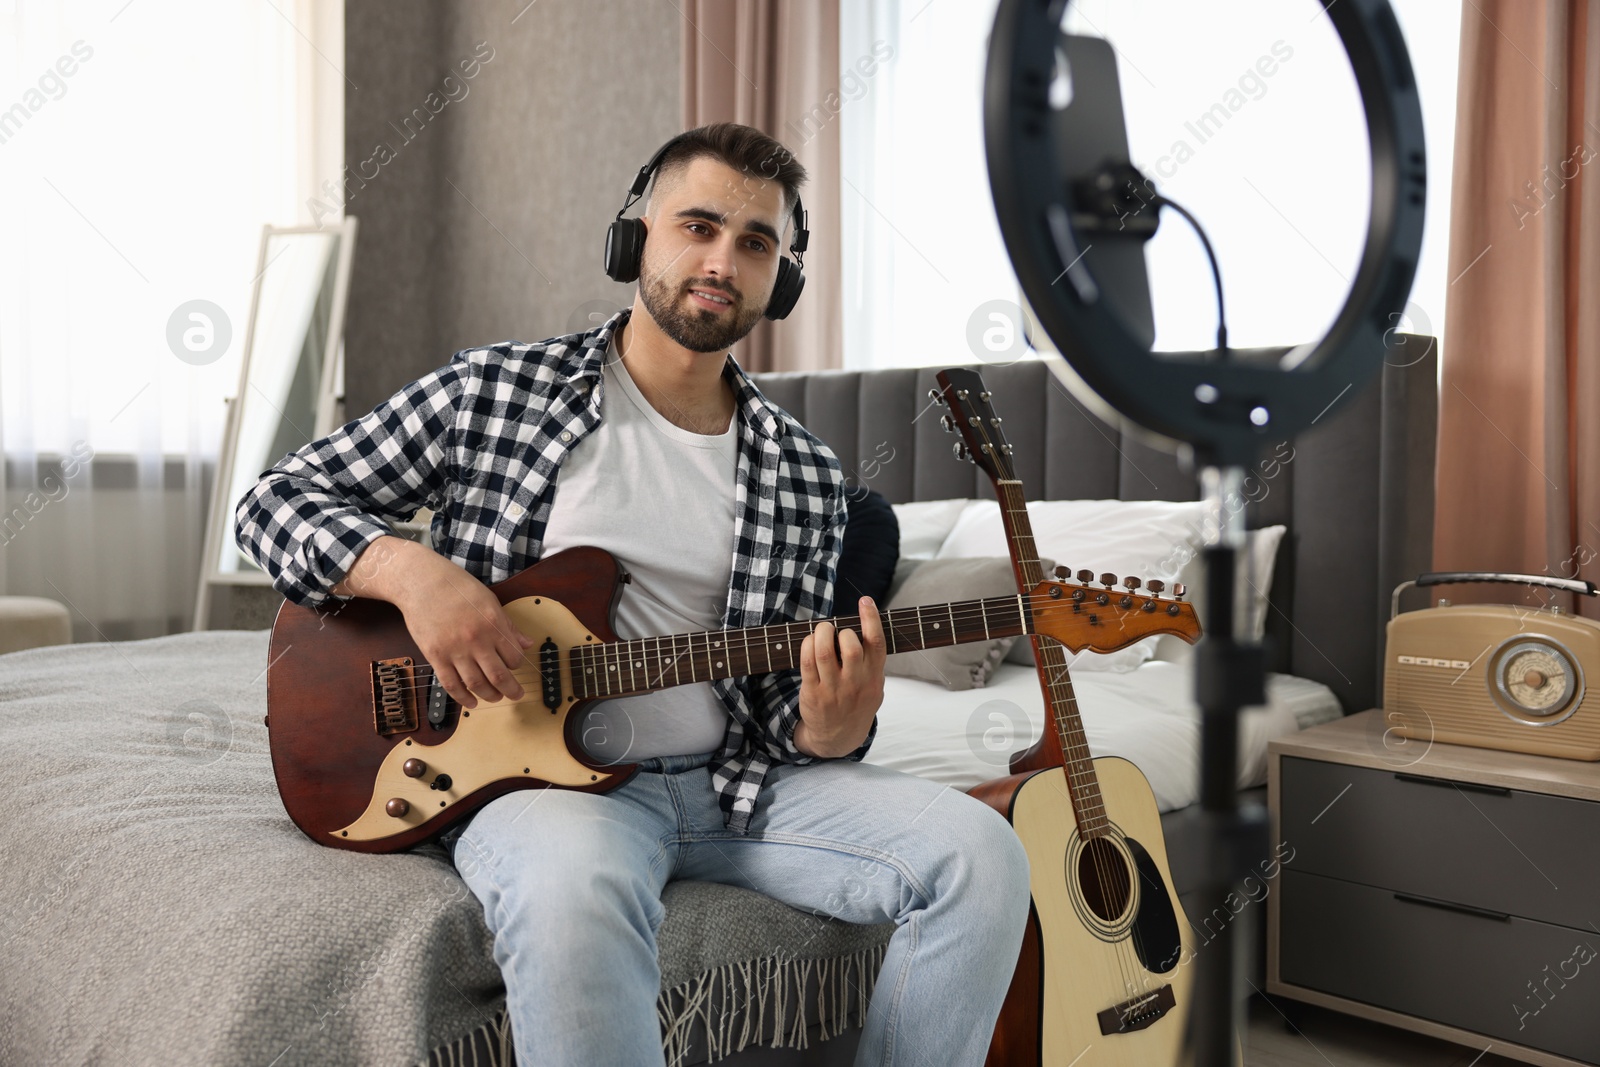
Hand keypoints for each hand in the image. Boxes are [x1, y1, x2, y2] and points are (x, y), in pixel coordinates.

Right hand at [396, 554, 535, 708]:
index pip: (514, 656)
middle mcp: (476, 640)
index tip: (514, 666)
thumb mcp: (489, 601)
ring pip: (477, 684)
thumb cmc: (457, 588)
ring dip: (490, 696)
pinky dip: (463, 698)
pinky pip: (452, 684)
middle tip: (516, 695)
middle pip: (499, 676)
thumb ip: (508, 625)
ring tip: (495, 698)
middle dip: (511, 690)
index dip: (517, 665)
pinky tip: (471, 702)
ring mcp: (455, 650)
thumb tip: (527, 643)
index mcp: (493, 624)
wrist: (421, 582)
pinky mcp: (435, 656)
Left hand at [796, 597, 885, 757]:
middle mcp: (855, 683)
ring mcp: (834, 690)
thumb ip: (872, 662)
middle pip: (851, 647)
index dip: (871, 619)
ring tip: (821, 631)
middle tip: (837, 631)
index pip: (876, 644)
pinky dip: (807, 646)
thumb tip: (864, 627)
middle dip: (842, 631)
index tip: (865, 601)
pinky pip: (807, 663)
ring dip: (821, 634)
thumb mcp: (874, 686)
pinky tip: (809, 642)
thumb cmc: (856, 703)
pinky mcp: (813, 693)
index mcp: (874, 678)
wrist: (838, 738)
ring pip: (825, 652)